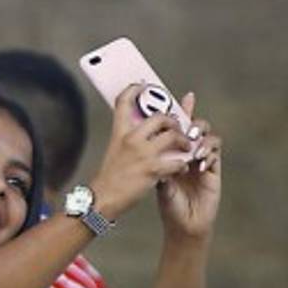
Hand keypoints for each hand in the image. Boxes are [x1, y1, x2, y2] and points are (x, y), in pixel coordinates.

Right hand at [90, 84, 194, 219]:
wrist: (101, 200)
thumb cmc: (108, 181)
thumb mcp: (113, 153)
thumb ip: (126, 140)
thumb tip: (138, 133)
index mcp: (119, 134)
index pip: (123, 102)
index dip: (133, 89)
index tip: (142, 86)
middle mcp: (131, 139)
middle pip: (160, 117)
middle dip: (174, 122)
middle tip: (178, 129)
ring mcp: (143, 153)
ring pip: (173, 135)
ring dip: (184, 141)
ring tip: (185, 148)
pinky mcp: (152, 169)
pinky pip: (177, 161)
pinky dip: (182, 164)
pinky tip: (181, 168)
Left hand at [156, 93, 222, 239]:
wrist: (184, 226)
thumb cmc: (169, 206)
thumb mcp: (159, 183)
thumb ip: (160, 165)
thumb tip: (155, 149)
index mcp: (174, 153)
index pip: (179, 128)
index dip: (184, 112)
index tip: (185, 97)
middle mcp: (189, 154)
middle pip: (196, 128)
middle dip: (194, 124)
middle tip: (187, 131)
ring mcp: (203, 161)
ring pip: (209, 137)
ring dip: (202, 139)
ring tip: (193, 149)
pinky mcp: (214, 170)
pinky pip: (216, 153)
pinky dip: (209, 153)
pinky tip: (199, 163)